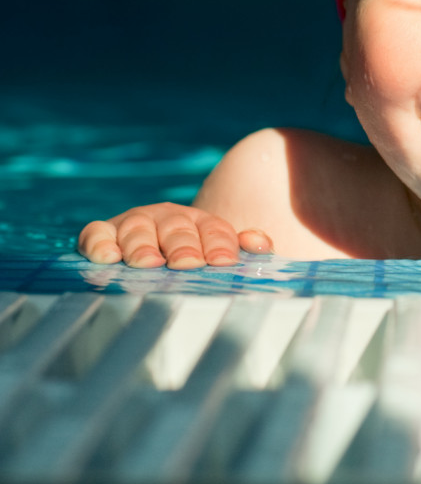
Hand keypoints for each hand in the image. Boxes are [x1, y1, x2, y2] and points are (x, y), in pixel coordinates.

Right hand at [77, 202, 273, 269]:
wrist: (157, 255)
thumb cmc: (195, 263)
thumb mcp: (220, 256)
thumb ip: (245, 249)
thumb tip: (261, 244)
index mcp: (201, 223)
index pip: (214, 230)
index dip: (220, 244)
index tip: (223, 262)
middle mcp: (168, 219)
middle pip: (176, 227)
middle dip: (182, 245)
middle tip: (187, 264)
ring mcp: (135, 224)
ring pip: (137, 227)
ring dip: (142, 245)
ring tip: (148, 264)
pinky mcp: (103, 234)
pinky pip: (96, 232)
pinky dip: (99, 242)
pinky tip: (107, 256)